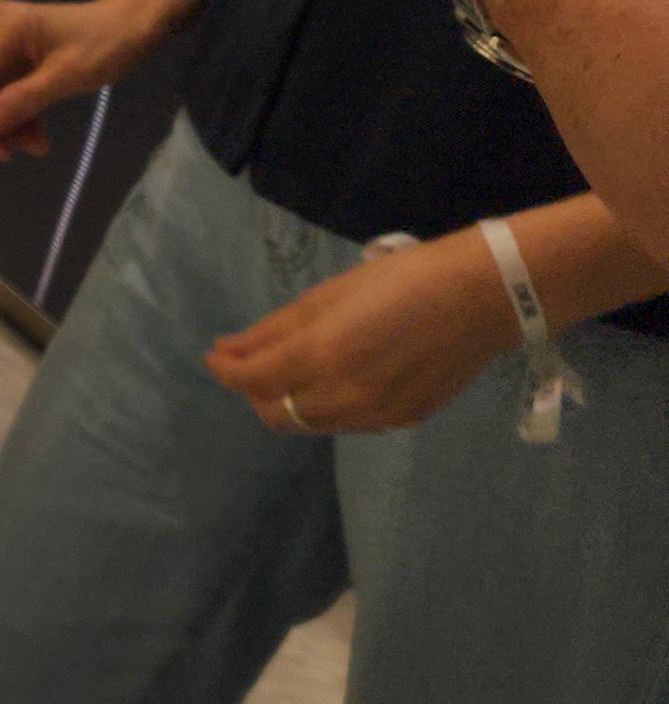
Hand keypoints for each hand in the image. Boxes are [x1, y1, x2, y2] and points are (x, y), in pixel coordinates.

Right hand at [0, 0, 153, 157]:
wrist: (125, 28)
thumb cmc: (104, 44)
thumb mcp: (71, 73)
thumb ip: (29, 97)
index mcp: (4, 26)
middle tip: (12, 153)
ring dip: (2, 124)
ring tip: (34, 147)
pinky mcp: (7, 61)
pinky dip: (12, 117)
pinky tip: (34, 136)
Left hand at [204, 229, 516, 435]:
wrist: (486, 296)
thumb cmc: (404, 279)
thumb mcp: (330, 294)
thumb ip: (275, 328)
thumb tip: (229, 348)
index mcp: (325, 354)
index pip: (253, 379)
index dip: (224, 369)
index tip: (216, 355)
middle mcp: (347, 394)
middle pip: (276, 414)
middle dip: (254, 392)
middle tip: (254, 363)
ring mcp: (378, 414)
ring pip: (311, 424)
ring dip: (290, 402)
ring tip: (294, 369)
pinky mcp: (403, 421)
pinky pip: (347, 424)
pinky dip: (327, 407)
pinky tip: (337, 378)